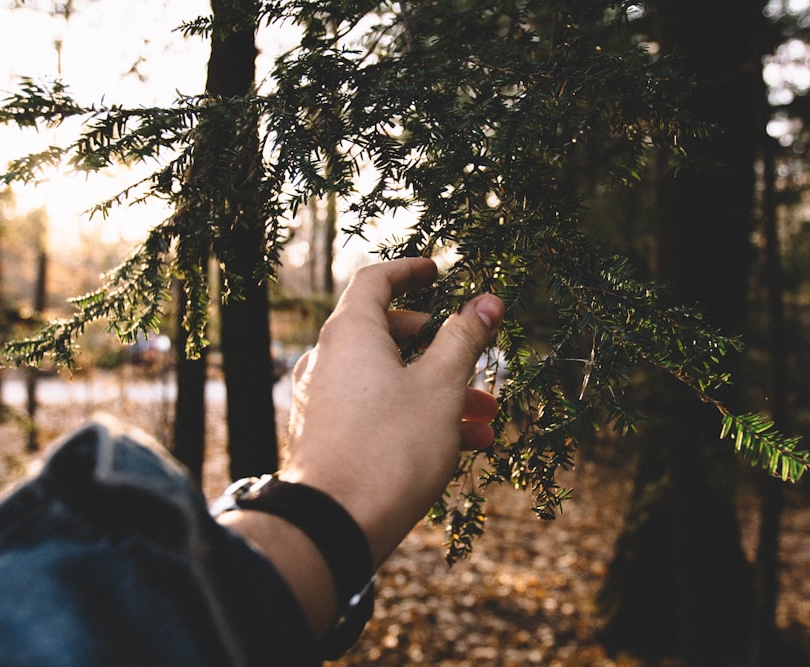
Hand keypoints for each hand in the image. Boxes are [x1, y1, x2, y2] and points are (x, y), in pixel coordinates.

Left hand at [279, 257, 503, 564]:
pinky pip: (374, 411)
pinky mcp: (325, 435)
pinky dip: (414, 417)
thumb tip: (488, 301)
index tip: (438, 270)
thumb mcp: (441, 387)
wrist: (333, 525)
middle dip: (440, 347)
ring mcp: (322, 399)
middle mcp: (327, 359)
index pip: (376, 280)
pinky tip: (460, 447)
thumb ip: (465, 339)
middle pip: (387, 332)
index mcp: (349, 333)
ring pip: (388, 379)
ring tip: (485, 419)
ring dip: (438, 391)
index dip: (410, 270)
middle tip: (475, 359)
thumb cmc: (390, 446)